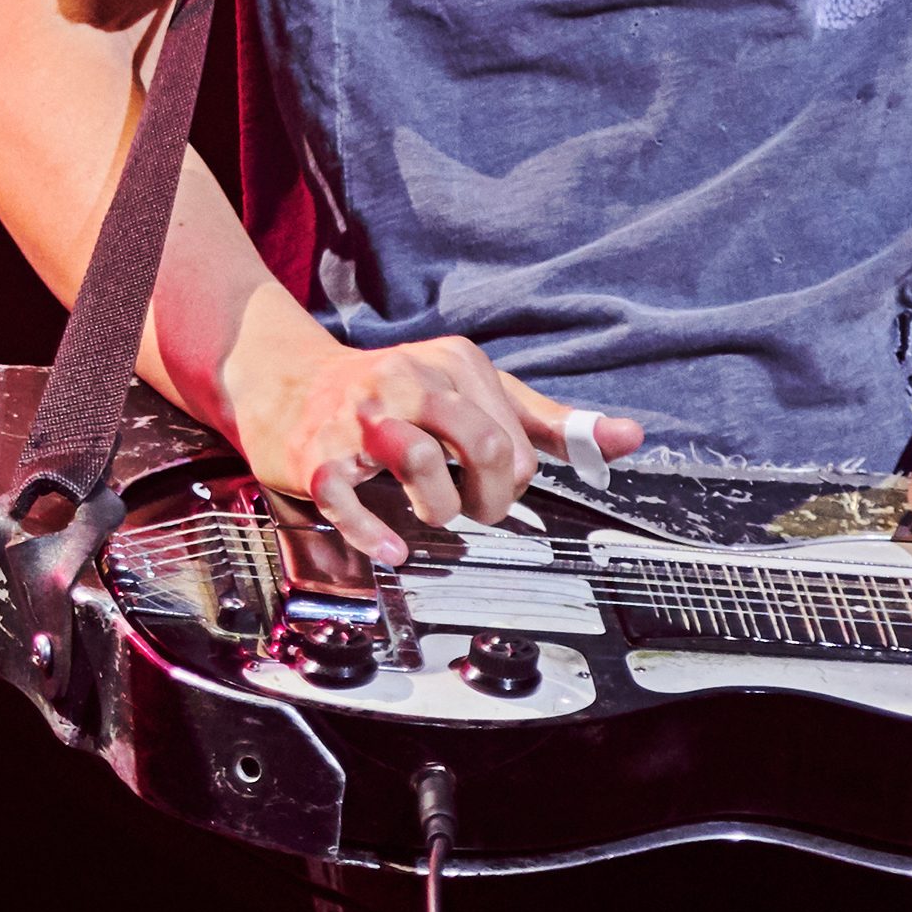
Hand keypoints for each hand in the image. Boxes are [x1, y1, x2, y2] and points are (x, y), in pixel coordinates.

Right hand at [222, 300, 632, 561]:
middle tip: (473, 511)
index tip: (493, 486)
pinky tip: (392, 548)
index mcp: (453, 363)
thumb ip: (546, 422)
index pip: (516, 438)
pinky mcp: (316, 454)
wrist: (284, 381)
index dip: (514, 480)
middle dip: (489, 498)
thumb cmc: (390, 394)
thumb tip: (627, 438)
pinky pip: (350, 498)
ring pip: (424, 464)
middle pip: (483, 446)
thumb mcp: (472, 392)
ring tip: (430, 514)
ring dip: (439, 510)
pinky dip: (375, 533)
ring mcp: (360, 417)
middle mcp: (408, 379)